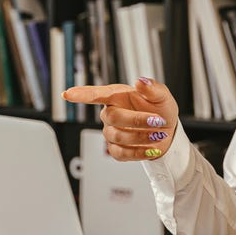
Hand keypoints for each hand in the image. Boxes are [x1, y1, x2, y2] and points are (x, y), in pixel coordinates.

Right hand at [62, 78, 178, 160]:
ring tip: (159, 134)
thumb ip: (152, 88)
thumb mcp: (162, 96)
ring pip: (117, 136)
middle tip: (158, 121)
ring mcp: (112, 132)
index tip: (67, 94)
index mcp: (117, 96)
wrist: (168, 132)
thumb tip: (141, 81)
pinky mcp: (116, 150)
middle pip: (112, 117)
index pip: (95, 94)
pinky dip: (139, 152)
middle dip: (137, 120)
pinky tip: (151, 148)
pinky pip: (121, 153)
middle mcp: (111, 113)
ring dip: (141, 136)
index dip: (81, 94)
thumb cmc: (161, 109)